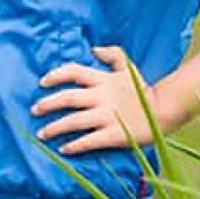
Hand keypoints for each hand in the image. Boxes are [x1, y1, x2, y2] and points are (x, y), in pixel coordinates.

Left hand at [31, 45, 162, 154]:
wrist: (165, 111)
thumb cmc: (142, 91)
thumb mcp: (128, 68)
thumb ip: (112, 55)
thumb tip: (94, 48)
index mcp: (103, 80)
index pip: (74, 71)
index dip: (56, 75)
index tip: (42, 82)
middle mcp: (102, 96)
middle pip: (68, 97)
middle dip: (48, 104)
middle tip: (34, 110)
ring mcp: (107, 116)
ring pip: (74, 121)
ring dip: (55, 128)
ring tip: (42, 134)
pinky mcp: (114, 135)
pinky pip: (90, 140)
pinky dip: (75, 145)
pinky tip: (63, 149)